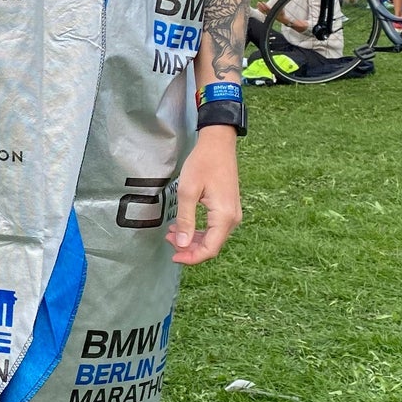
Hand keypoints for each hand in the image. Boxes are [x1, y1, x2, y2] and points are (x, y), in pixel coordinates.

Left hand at [167, 128, 241, 265]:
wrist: (218, 144)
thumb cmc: (203, 163)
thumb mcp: (187, 191)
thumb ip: (185, 220)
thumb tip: (182, 244)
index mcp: (224, 217)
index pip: (209, 249)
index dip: (191, 257)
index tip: (173, 256)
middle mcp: (233, 219)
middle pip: (211, 246)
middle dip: (189, 248)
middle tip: (168, 240)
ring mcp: (233, 214)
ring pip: (213, 238)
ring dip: (192, 239)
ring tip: (172, 232)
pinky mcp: (229, 208)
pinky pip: (215, 228)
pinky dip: (199, 231)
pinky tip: (183, 225)